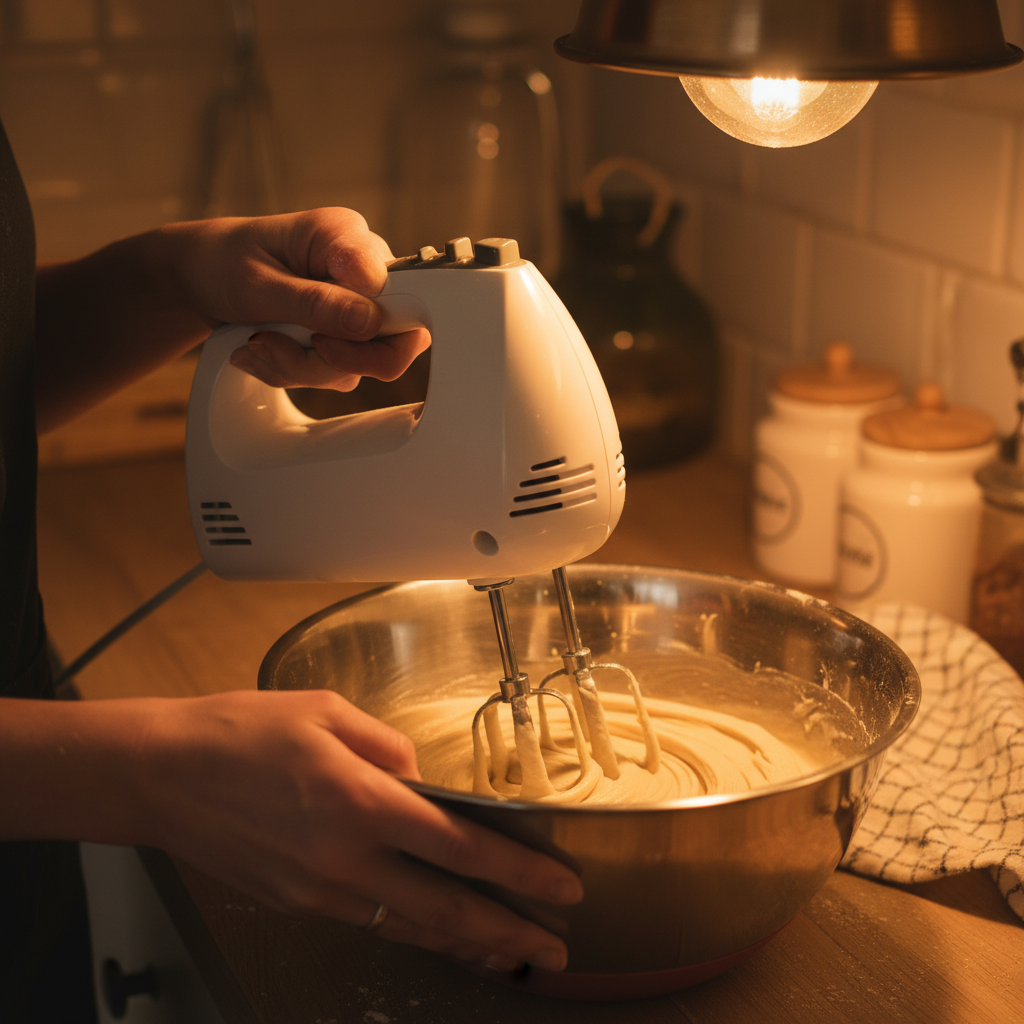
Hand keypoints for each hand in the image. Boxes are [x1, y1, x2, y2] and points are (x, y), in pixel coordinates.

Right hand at [139, 689, 580, 970]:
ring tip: (511, 953)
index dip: (519, 871)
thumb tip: (423, 779)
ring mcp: (321, 890)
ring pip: (412, 927)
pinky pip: (373, 922)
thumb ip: (388, 747)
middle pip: (447, 908)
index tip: (560, 886)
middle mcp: (346, 857)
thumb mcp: (326, 713)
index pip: (461, 846)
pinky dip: (416, 932)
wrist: (161, 775)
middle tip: (556, 948)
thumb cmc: (240, 732)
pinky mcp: (299, 902)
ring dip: (468, 942)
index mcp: (360, 801)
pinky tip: (439, 933)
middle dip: (511, 932)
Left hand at [170, 208, 430, 390]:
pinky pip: (333, 375)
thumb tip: (370, 321)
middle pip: (395, 342)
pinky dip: (292, 371)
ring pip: (357, 367)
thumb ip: (317, 302)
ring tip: (256, 342)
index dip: (381, 329)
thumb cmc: (223, 261)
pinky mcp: (343, 339)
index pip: (408, 293)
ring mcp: (356, 311)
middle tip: (285, 347)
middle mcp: (363, 275)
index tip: (326, 340)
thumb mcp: (259, 283)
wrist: (198, 279)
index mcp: (349, 240)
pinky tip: (263, 349)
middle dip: (334, 360)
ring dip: (299, 366)